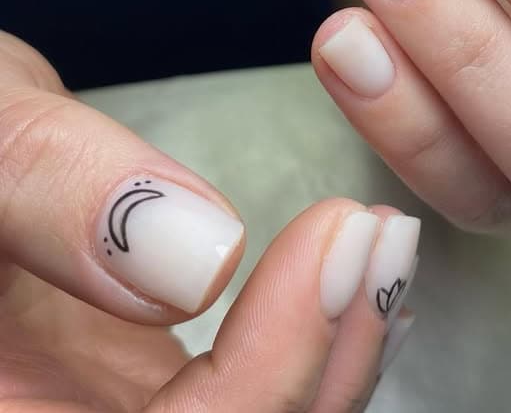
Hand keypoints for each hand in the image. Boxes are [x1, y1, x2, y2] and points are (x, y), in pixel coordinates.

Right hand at [0, 32, 419, 410]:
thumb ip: (54, 187)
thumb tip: (205, 258)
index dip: (271, 372)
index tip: (334, 241)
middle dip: (331, 361)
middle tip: (386, 243)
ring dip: (340, 349)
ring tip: (386, 249)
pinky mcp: (139, 387)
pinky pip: (249, 392)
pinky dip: (316, 339)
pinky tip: (354, 279)